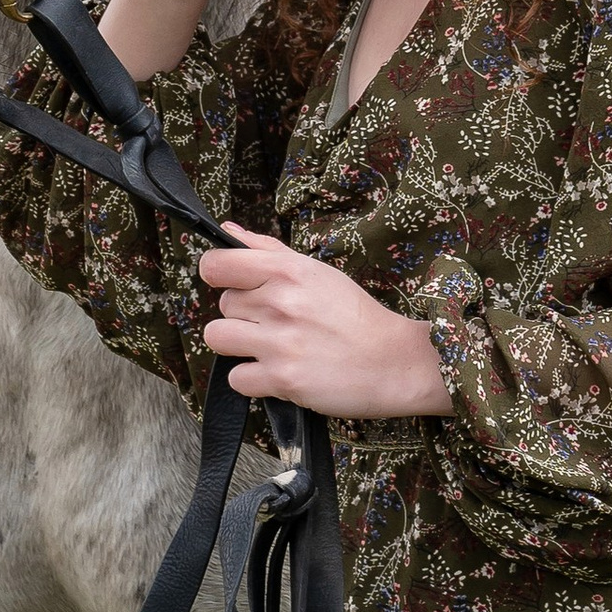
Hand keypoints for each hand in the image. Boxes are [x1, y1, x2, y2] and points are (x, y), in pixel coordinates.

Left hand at [198, 232, 454, 418]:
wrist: (394, 361)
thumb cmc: (355, 315)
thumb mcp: (317, 272)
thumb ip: (268, 250)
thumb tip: (228, 231)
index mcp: (288, 271)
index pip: (217, 265)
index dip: (218, 275)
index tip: (233, 284)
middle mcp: (280, 303)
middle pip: (223, 304)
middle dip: (243, 314)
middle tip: (276, 322)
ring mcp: (279, 342)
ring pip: (217, 337)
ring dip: (238, 345)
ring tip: (267, 347)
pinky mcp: (282, 380)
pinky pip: (235, 378)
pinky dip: (253, 380)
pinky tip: (278, 372)